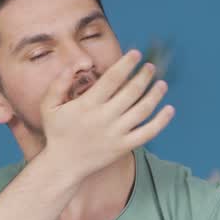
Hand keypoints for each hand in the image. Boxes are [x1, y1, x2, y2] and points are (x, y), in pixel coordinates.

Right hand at [38, 50, 173, 184]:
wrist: (63, 165)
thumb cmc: (57, 133)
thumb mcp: (49, 106)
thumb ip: (59, 83)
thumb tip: (76, 65)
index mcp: (88, 104)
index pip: (113, 78)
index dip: (127, 63)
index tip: (136, 54)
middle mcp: (104, 117)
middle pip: (132, 91)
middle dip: (144, 76)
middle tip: (150, 67)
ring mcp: (116, 133)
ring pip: (143, 110)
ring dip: (155, 94)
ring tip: (162, 83)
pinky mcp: (124, 147)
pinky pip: (148, 133)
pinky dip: (161, 121)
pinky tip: (169, 109)